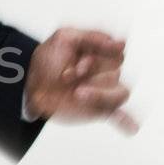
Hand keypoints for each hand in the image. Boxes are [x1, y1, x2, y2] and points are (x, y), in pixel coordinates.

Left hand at [24, 27, 138, 132]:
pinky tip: (132, 127)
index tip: (77, 64)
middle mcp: (106, 71)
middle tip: (66, 76)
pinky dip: (127, 121)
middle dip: (92, 75)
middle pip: (116, 73)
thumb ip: (93, 37)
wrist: (30, 84)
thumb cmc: (50, 59)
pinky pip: (120, 116)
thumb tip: (121, 43)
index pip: (117, 52)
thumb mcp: (65, 37)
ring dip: (100, 94)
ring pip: (121, 93)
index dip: (98, 58)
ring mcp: (104, 91)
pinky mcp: (99, 109)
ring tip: (77, 94)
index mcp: (101, 52)